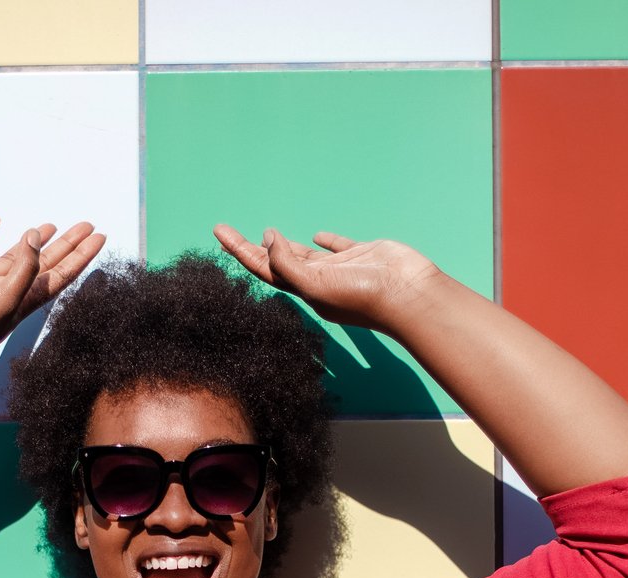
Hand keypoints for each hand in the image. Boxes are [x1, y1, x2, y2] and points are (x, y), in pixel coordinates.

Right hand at [0, 215, 107, 365]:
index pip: (59, 277)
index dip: (81, 257)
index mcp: (21, 306)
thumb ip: (23, 270)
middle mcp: (4, 296)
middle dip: (66, 246)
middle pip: (43, 266)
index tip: (99, 237)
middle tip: (86, 225)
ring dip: (31, 242)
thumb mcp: (3, 302)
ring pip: (12, 258)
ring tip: (50, 225)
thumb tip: (36, 238)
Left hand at [213, 224, 444, 332]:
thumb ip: (287, 262)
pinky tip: (316, 235)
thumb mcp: (315, 284)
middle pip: (276, 262)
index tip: (219, 232)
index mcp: (305, 290)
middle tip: (225, 231)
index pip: (263, 269)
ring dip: (282, 244)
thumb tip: (269, 239)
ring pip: (303, 254)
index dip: (240, 250)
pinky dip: (325, 240)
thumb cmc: (363, 296)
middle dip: (251, 247)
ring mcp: (340, 269)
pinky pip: (337, 247)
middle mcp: (319, 281)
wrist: (408, 294)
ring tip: (266, 233)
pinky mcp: (361, 256)